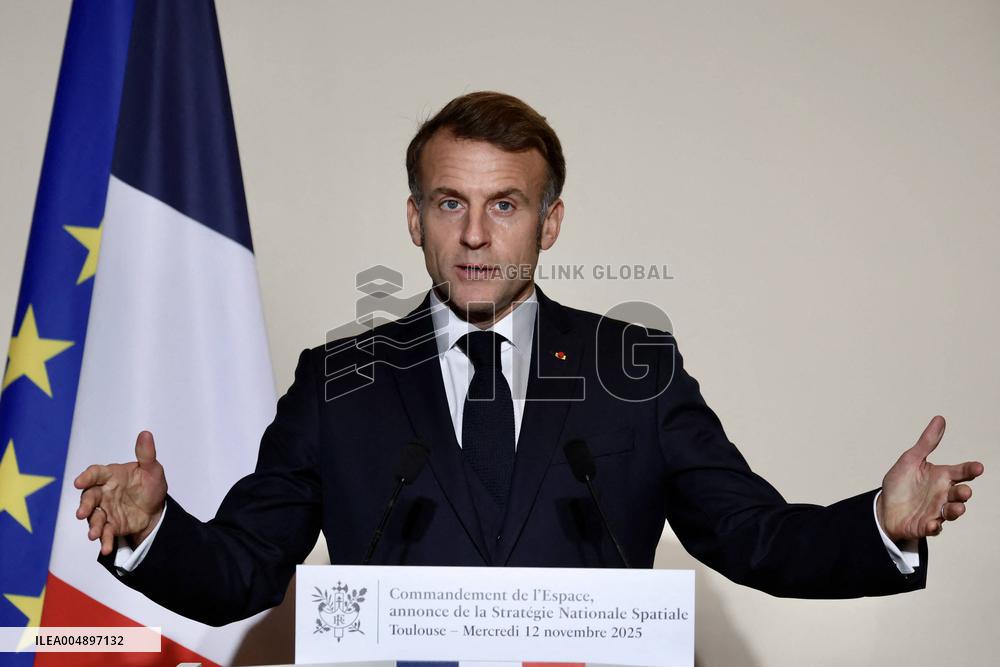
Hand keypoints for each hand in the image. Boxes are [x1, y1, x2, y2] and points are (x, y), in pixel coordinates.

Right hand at [73, 431, 167, 555]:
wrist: (155, 508)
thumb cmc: (149, 484)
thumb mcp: (152, 469)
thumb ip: (146, 454)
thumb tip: (146, 433)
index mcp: (111, 475)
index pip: (95, 473)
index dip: (87, 477)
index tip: (80, 482)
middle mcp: (103, 492)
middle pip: (89, 497)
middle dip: (85, 505)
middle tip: (82, 513)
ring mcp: (104, 510)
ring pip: (94, 517)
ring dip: (93, 526)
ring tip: (95, 534)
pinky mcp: (110, 525)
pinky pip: (105, 532)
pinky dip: (105, 540)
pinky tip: (107, 548)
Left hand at [877, 416, 983, 541]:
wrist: (884, 507)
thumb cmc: (901, 483)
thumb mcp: (910, 460)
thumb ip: (926, 442)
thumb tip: (940, 419)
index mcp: (941, 477)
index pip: (961, 472)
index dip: (970, 470)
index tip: (977, 467)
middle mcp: (943, 495)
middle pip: (959, 494)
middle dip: (963, 493)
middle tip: (964, 491)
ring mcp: (935, 511)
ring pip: (952, 513)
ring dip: (955, 511)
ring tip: (956, 508)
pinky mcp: (924, 525)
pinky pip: (932, 528)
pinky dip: (933, 527)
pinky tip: (931, 524)